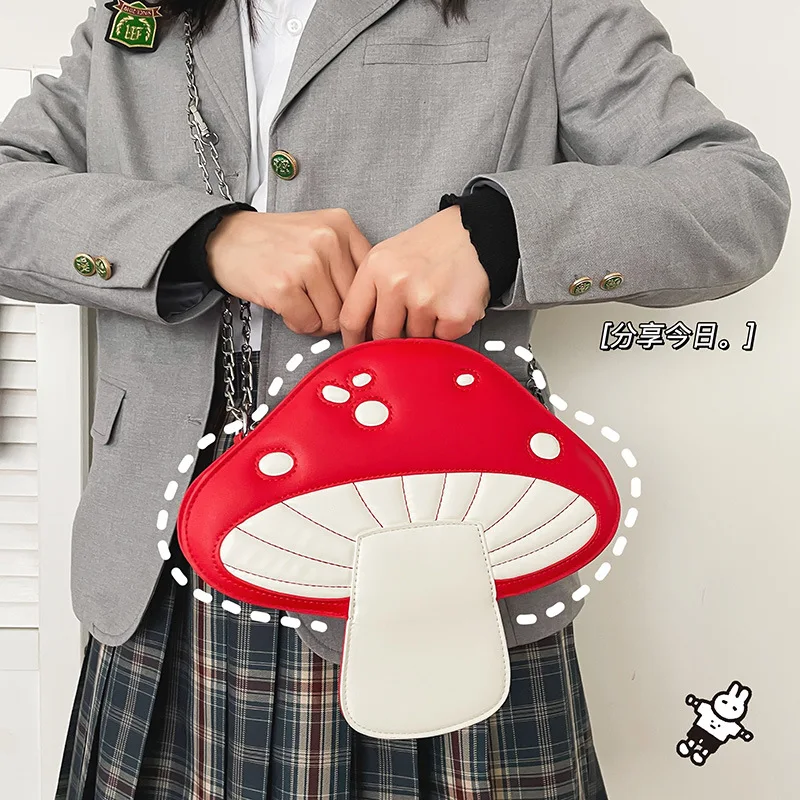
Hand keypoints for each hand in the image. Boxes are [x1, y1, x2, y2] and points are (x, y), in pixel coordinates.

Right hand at [207, 208, 371, 335]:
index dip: (359, 300)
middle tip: (315, 305)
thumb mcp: (319, 234)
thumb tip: (371, 306)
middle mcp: (328, 240)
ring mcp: (306, 263)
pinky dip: (297, 323)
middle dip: (335, 312)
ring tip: (299, 303)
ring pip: (333, 317)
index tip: (349, 308)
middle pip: (353, 302)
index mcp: (342, 225)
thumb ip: (348, 261)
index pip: (370, 279)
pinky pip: (308, 324)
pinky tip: (286, 307)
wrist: (225, 238)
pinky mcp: (284, 286)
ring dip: (316, 320)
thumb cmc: (274, 242)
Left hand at [339, 205, 489, 347]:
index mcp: (375, 267)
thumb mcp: (387, 257)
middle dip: (392, 337)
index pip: (351, 319)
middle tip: (407, 320)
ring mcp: (425, 301)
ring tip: (433, 301)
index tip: (357, 350)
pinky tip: (449, 304)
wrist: (473, 234)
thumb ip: (369, 292)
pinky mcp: (453, 315)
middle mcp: (397, 283)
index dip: (353, 340)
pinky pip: (441, 339)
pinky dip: (446, 328)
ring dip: (423, 329)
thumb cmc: (431, 247)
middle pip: (382, 337)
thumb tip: (361, 333)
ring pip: (413, 340)